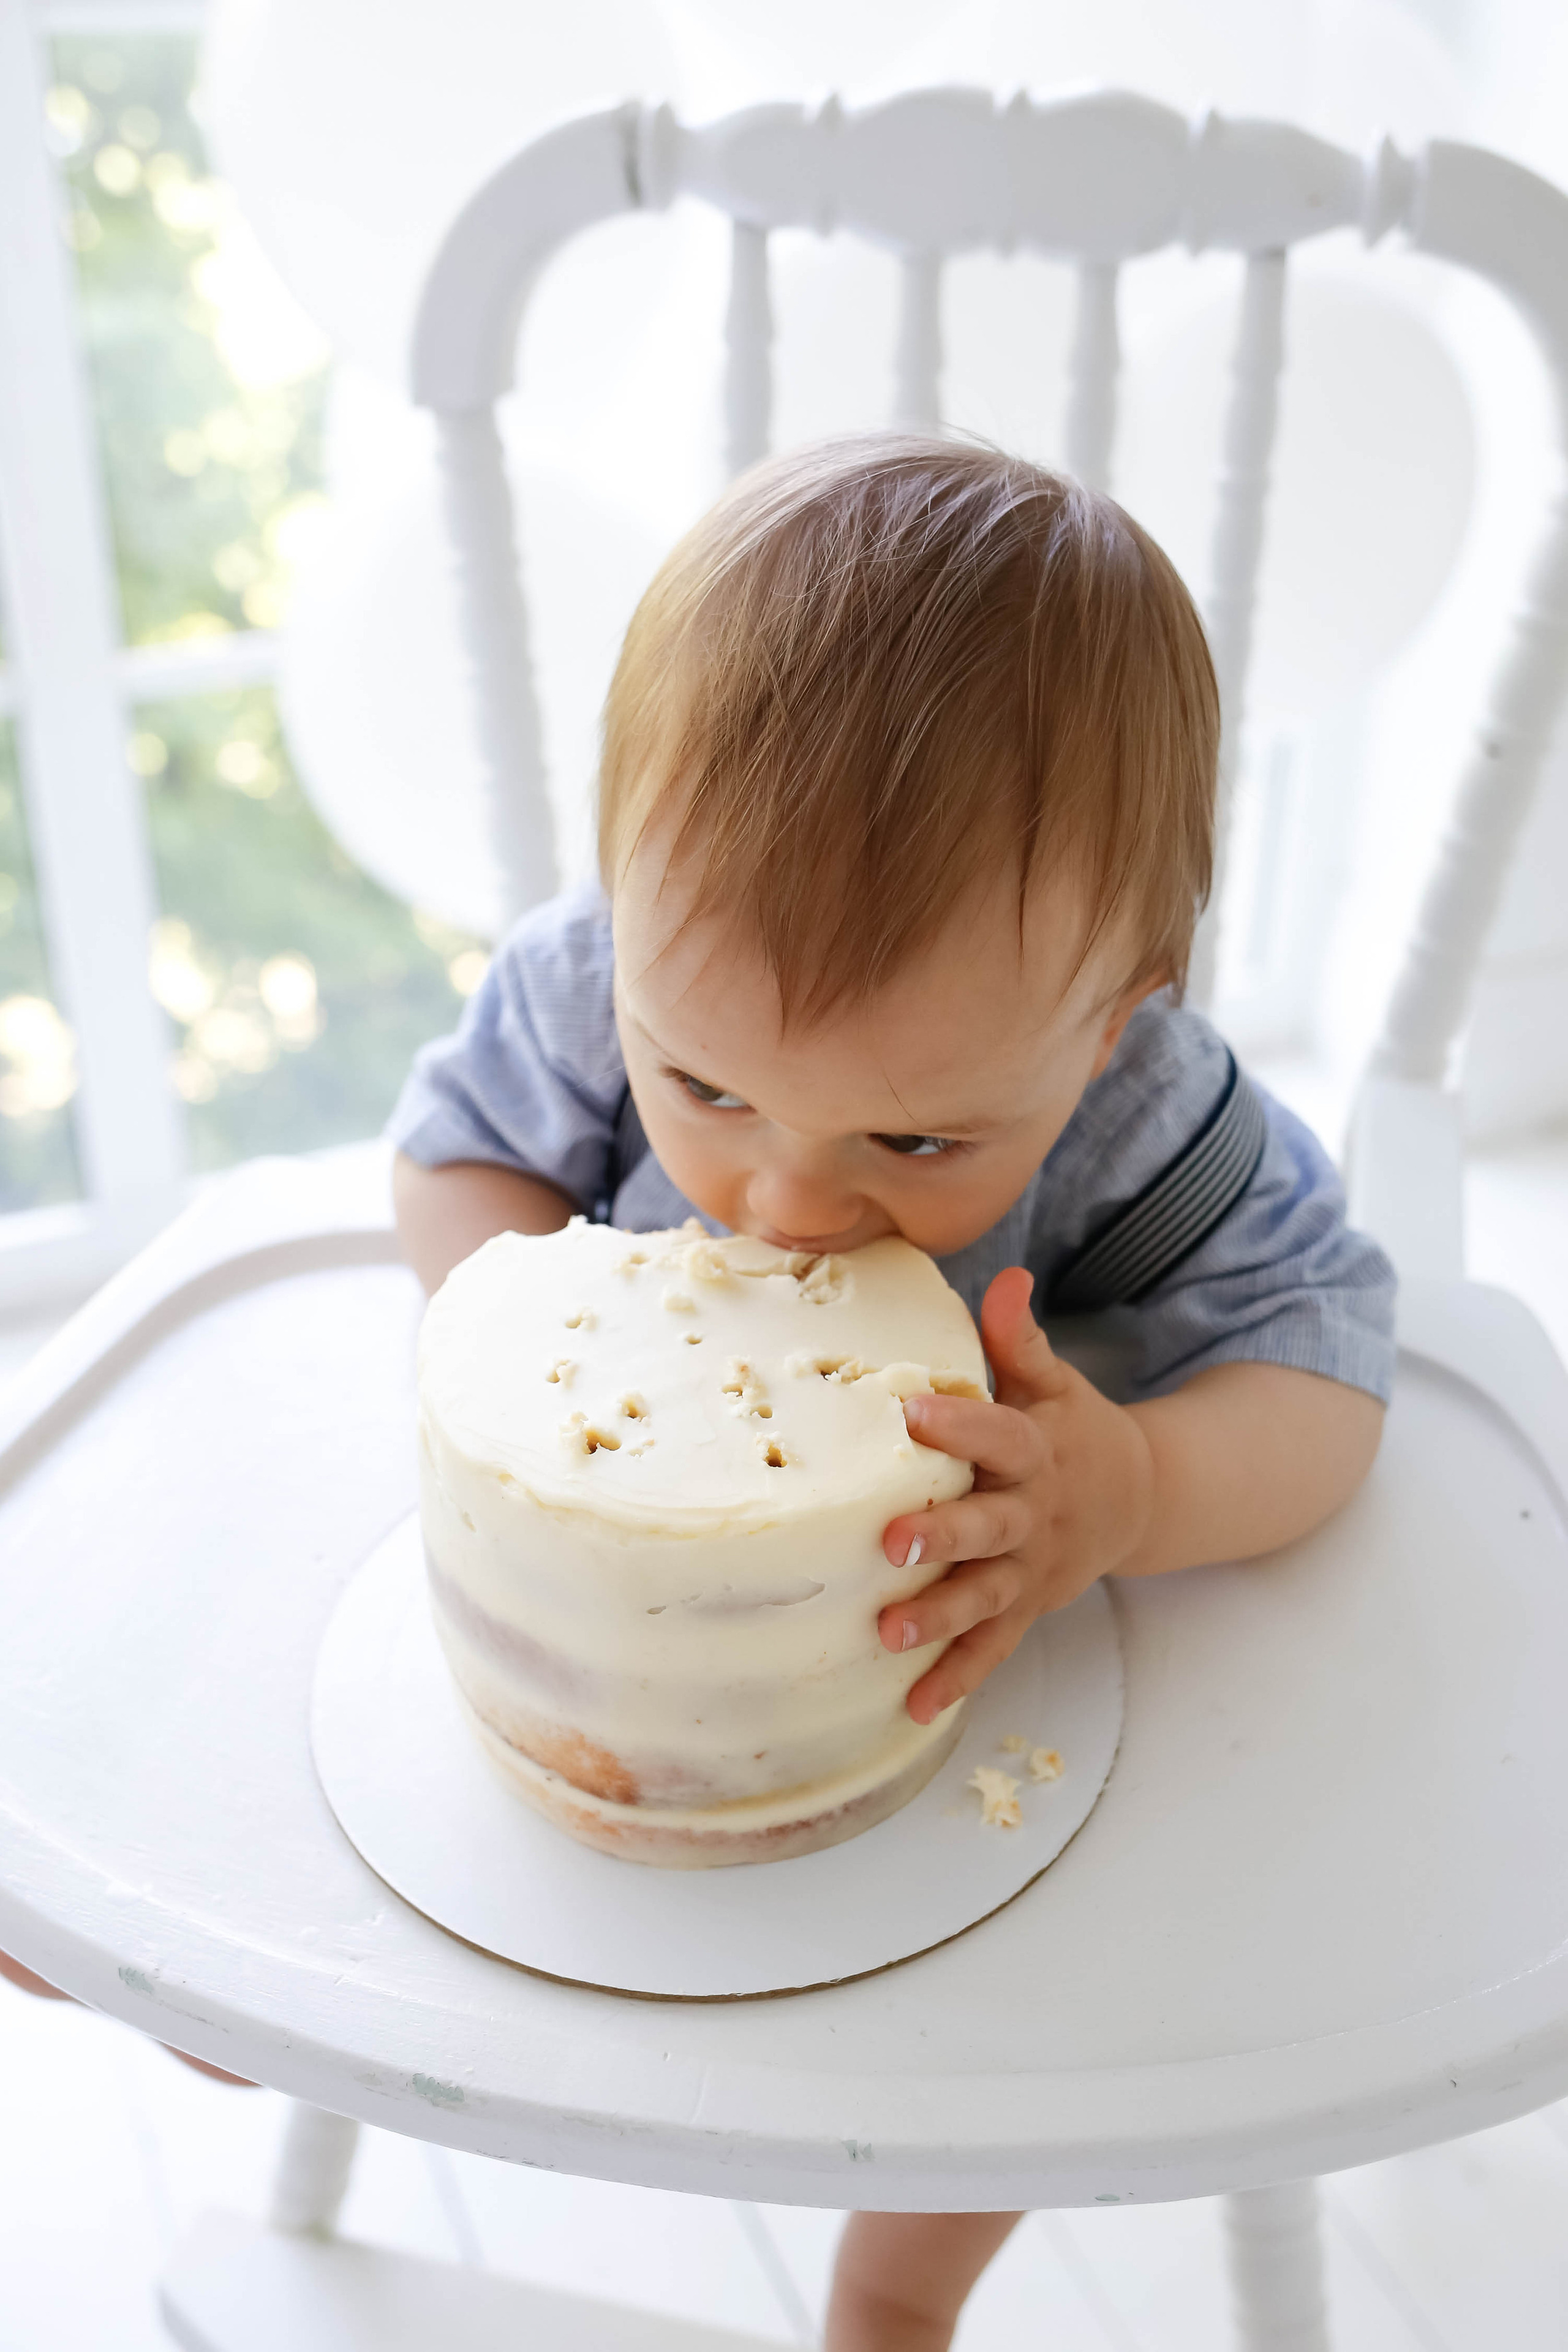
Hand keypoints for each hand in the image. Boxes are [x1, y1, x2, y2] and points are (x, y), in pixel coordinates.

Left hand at [878, 1266, 1154, 1723]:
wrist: (1138, 1498)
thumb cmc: (1071, 1430)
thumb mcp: (1053, 1384)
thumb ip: (1021, 1340)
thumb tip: (1004, 1278)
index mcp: (1036, 1453)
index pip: (999, 1437)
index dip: (960, 1427)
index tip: (912, 1413)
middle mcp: (1032, 1515)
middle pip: (988, 1528)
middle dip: (943, 1537)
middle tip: (891, 1543)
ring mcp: (1030, 1568)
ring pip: (984, 1596)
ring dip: (939, 1616)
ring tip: (888, 1633)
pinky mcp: (1026, 1607)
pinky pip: (993, 1647)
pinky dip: (957, 1677)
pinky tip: (914, 1704)